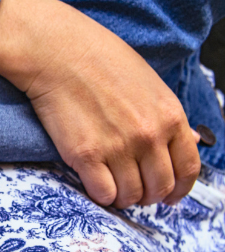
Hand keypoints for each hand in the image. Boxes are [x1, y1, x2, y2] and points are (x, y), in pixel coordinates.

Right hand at [0, 0, 200, 207]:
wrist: (60, 54)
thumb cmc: (102, 62)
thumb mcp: (151, 85)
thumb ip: (169, 117)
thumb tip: (190, 140)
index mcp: (170, 117)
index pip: (187, 168)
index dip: (180, 189)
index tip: (170, 196)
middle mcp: (148, 136)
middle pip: (159, 187)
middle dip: (149, 196)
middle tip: (135, 192)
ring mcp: (117, 147)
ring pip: (130, 195)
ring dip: (123, 197)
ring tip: (113, 188)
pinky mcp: (86, 155)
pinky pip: (103, 193)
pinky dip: (101, 195)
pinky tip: (95, 183)